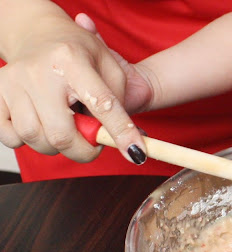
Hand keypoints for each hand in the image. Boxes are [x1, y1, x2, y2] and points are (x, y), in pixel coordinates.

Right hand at [0, 10, 147, 162]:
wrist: (38, 34)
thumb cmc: (79, 53)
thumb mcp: (109, 65)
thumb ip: (120, 101)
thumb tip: (134, 142)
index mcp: (72, 60)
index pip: (102, 104)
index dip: (121, 132)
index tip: (136, 153)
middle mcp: (38, 71)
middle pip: (62, 134)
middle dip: (84, 150)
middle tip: (93, 143)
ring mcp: (13, 83)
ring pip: (35, 139)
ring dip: (58, 146)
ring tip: (67, 128)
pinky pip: (10, 137)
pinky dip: (28, 140)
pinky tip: (42, 125)